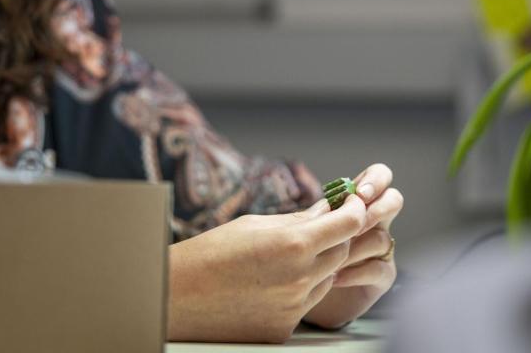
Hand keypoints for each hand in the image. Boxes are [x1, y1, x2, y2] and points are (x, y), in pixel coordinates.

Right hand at [167, 193, 365, 342]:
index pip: (349, 223)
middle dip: (337, 235)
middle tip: (322, 224)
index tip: (350, 202)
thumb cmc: (210, 253)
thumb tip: (327, 209)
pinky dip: (301, 288)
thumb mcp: (255, 225)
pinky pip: (307, 302)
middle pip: (342, 251)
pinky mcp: (285, 328)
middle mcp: (300, 278)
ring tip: (286, 255)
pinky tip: (273, 281)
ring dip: (319, 263)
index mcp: (293, 244)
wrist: (176, 298)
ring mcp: (294, 307)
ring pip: (327, 278)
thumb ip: (298, 220)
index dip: (354, 209)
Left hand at [303, 163, 403, 328]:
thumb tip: (327, 206)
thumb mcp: (310, 228)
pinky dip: (356, 273)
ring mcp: (381, 248)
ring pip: (382, 238)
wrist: (304, 292)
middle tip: (357, 223)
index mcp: (358, 202)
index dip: (375, 180)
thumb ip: (322, 214)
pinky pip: (379, 269)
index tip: (359, 195)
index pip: (379, 176)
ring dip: (356, 246)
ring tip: (332, 258)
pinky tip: (335, 277)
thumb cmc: (305, 254)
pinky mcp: (382, 276)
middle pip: (394, 200)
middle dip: (378, 209)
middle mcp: (375, 221)